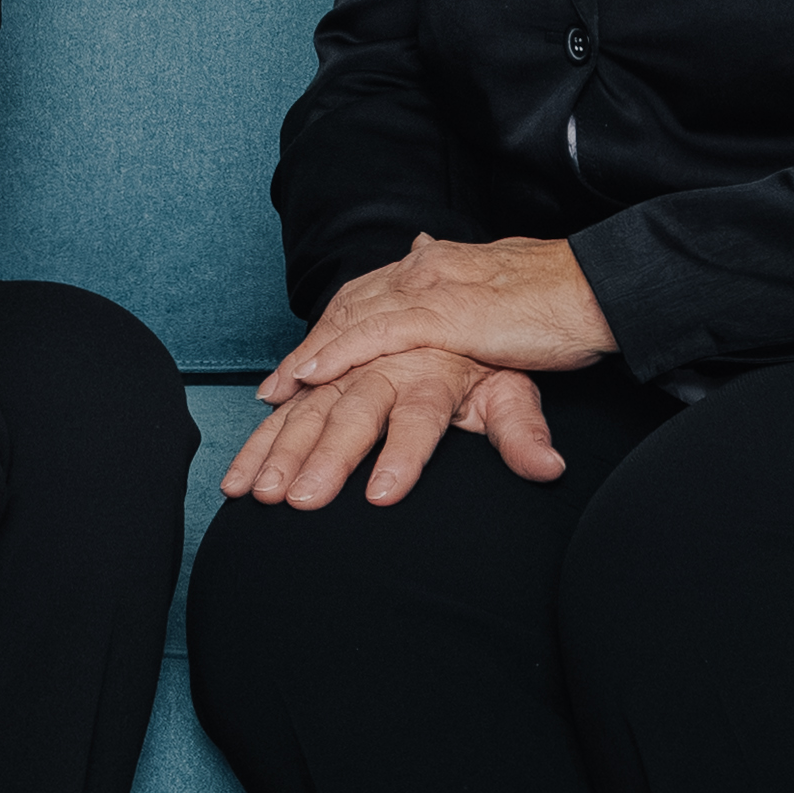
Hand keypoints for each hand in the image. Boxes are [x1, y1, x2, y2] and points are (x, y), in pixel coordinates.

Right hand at [221, 343, 567, 507]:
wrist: (463, 292)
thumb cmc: (488, 352)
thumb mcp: (514, 390)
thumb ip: (523, 430)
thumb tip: (549, 467)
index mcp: (437, 367)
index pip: (419, 415)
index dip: (403, 454)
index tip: (380, 496)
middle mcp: (390, 359)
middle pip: (355, 410)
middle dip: (324, 456)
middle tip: (299, 500)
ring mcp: (355, 357)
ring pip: (313, 400)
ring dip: (280, 444)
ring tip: (254, 490)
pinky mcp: (330, 361)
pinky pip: (293, 388)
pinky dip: (266, 424)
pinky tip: (244, 462)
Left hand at [263, 231, 615, 393]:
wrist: (598, 288)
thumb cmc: (557, 298)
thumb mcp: (498, 287)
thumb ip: (456, 274)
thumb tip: (423, 245)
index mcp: (436, 266)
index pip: (366, 299)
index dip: (328, 333)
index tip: (296, 370)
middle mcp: (424, 271)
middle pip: (346, 311)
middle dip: (305, 353)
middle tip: (268, 393)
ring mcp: (433, 289)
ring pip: (352, 323)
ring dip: (310, 363)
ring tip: (276, 400)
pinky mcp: (448, 313)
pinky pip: (378, 333)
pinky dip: (339, 353)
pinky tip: (310, 376)